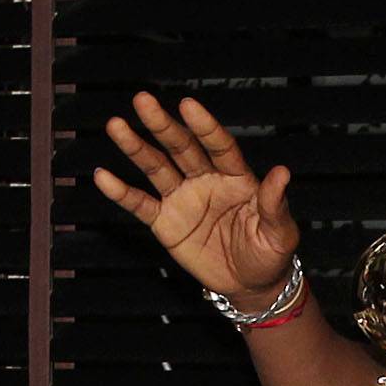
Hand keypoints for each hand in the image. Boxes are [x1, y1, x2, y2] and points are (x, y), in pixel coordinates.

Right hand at [91, 94, 299, 304]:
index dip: (204, 127)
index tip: (188, 105)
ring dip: (136, 148)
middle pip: (181, 148)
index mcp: (237, 177)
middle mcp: (206, 180)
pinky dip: (121, 192)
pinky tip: (103, 176)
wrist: (250, 285)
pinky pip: (140, 205)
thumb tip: (282, 172)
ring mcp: (183, 198)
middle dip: (162, 125)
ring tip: (116, 125)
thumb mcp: (279, 233)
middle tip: (143, 100)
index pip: (220, 146)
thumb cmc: (269, 255)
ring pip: (156, 168)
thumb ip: (275, 204)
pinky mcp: (165, 222)